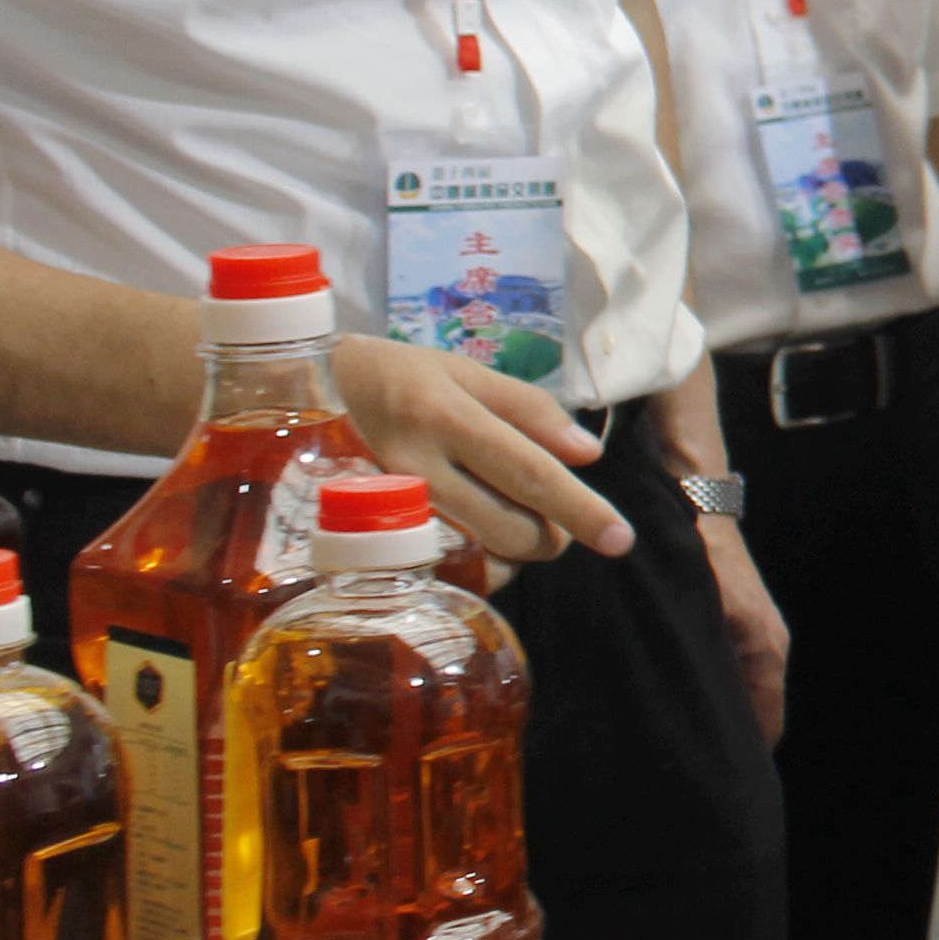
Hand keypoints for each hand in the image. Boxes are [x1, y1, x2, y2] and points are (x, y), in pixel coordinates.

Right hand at [332, 335, 622, 561]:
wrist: (317, 387)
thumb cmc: (408, 377)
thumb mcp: (469, 373)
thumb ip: (531, 410)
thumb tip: (588, 454)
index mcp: (449, 417)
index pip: (530, 473)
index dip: (581, 510)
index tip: (621, 539)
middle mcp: (417, 466)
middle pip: (509, 527)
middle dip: (551, 536)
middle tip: (555, 518)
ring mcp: (389, 505)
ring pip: (477, 553)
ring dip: (517, 551)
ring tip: (518, 519)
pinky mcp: (370, 531)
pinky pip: (441, 567)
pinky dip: (477, 563)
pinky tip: (481, 538)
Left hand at [699, 512, 789, 746]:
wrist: (694, 501)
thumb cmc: (693, 557)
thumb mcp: (691, 615)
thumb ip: (691, 666)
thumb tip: (679, 719)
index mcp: (765, 651)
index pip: (766, 725)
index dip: (745, 758)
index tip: (716, 783)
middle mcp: (768, 646)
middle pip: (757, 713)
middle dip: (730, 742)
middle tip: (689, 769)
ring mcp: (756, 633)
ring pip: (743, 692)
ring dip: (719, 716)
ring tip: (681, 742)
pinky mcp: (739, 623)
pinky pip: (733, 671)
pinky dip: (715, 691)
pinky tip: (679, 698)